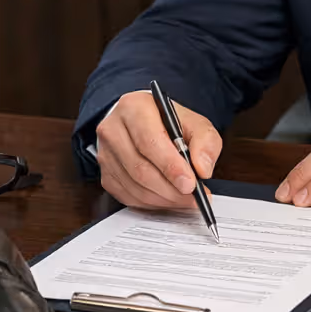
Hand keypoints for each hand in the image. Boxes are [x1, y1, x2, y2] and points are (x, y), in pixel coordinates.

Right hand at [95, 90, 221, 209]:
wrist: (143, 124)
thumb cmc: (168, 123)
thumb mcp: (195, 123)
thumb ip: (205, 142)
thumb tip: (202, 169)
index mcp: (134, 108)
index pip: (149, 141)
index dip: (170, 166)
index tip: (190, 184)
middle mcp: (113, 129)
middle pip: (140, 168)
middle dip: (170, 189)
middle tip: (193, 197)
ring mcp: (105, 154)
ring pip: (134, 186)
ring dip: (164, 199)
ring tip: (185, 199)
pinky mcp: (105, 174)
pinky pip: (128, 197)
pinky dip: (152, 203)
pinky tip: (168, 199)